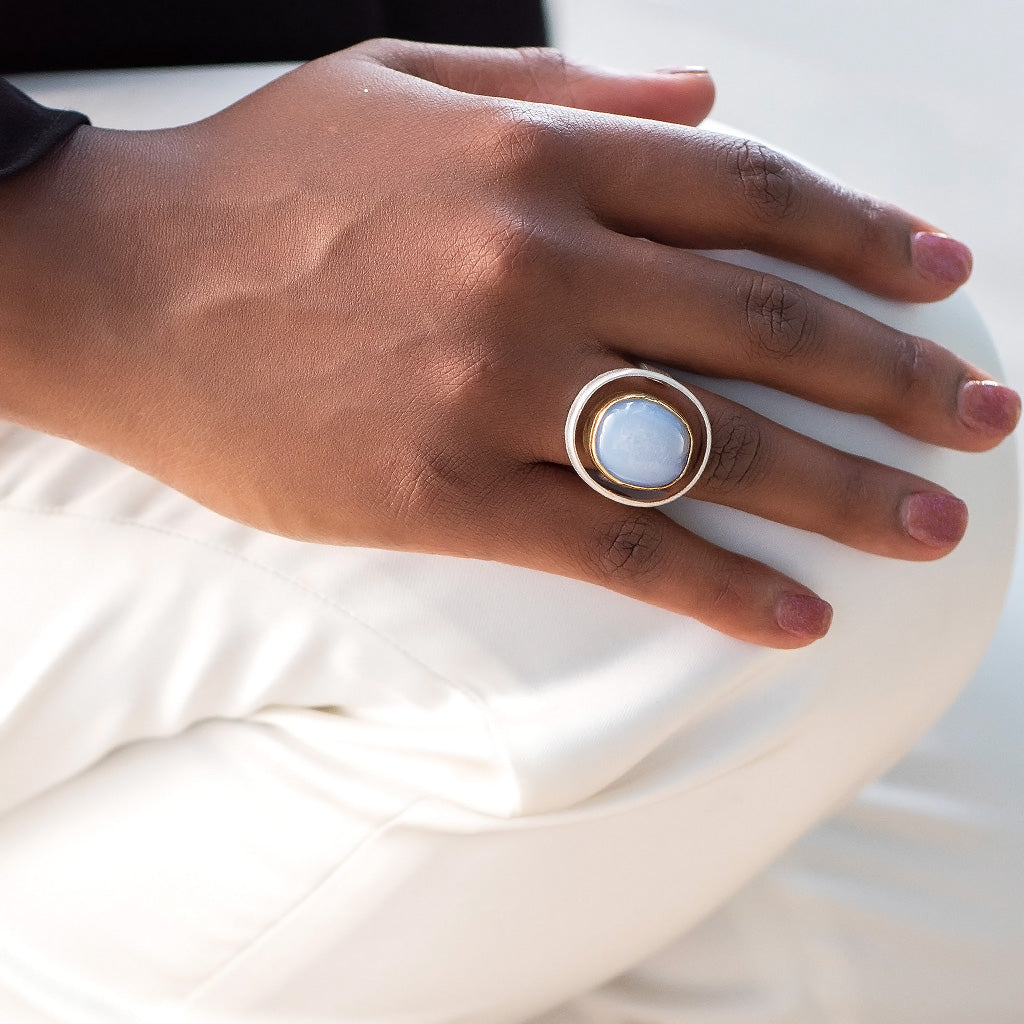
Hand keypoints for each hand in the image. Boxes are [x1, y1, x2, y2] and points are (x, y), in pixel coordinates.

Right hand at [0, 40, 1017, 646]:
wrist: (125, 284)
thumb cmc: (260, 179)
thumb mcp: (407, 84)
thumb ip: (568, 90)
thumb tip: (704, 100)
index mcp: (534, 157)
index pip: (749, 197)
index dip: (864, 237)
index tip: (945, 280)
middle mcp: (534, 264)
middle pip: (763, 325)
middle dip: (895, 375)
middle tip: (984, 420)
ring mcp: (493, 387)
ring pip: (707, 445)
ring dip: (838, 489)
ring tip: (927, 524)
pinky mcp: (443, 494)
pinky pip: (610, 546)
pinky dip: (712, 584)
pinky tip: (790, 613)